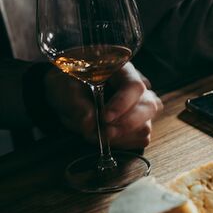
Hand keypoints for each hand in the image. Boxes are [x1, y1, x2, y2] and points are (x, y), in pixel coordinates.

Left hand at [43, 63, 162, 148]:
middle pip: (149, 107)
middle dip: (126, 124)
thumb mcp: (62, 86)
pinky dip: (122, 143)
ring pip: (145, 126)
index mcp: (121, 69)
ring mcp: (142, 107)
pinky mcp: (140, 124)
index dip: (122, 104)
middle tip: (104, 132)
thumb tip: (89, 123)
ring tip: (97, 133)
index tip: (104, 117)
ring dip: (120, 136)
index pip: (134, 86)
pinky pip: (141, 139)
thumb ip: (74, 102)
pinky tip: (106, 137)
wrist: (68, 91)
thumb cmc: (67, 82)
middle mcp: (137, 88)